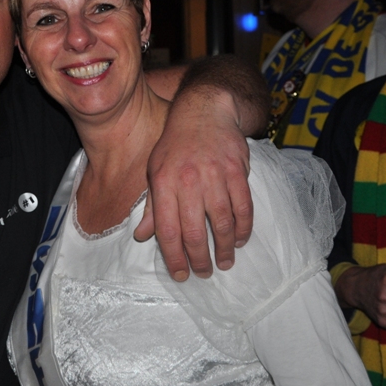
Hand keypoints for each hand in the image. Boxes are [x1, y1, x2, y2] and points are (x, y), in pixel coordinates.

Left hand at [136, 88, 252, 279]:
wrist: (204, 111)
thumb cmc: (175, 145)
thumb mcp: (155, 171)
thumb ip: (152, 206)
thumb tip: (142, 236)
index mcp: (163, 183)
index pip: (167, 229)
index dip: (174, 257)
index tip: (181, 274)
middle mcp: (188, 181)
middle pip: (195, 231)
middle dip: (200, 259)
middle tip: (204, 272)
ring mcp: (215, 176)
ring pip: (222, 223)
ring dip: (225, 248)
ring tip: (224, 262)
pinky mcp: (237, 171)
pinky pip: (243, 207)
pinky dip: (243, 228)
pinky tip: (240, 239)